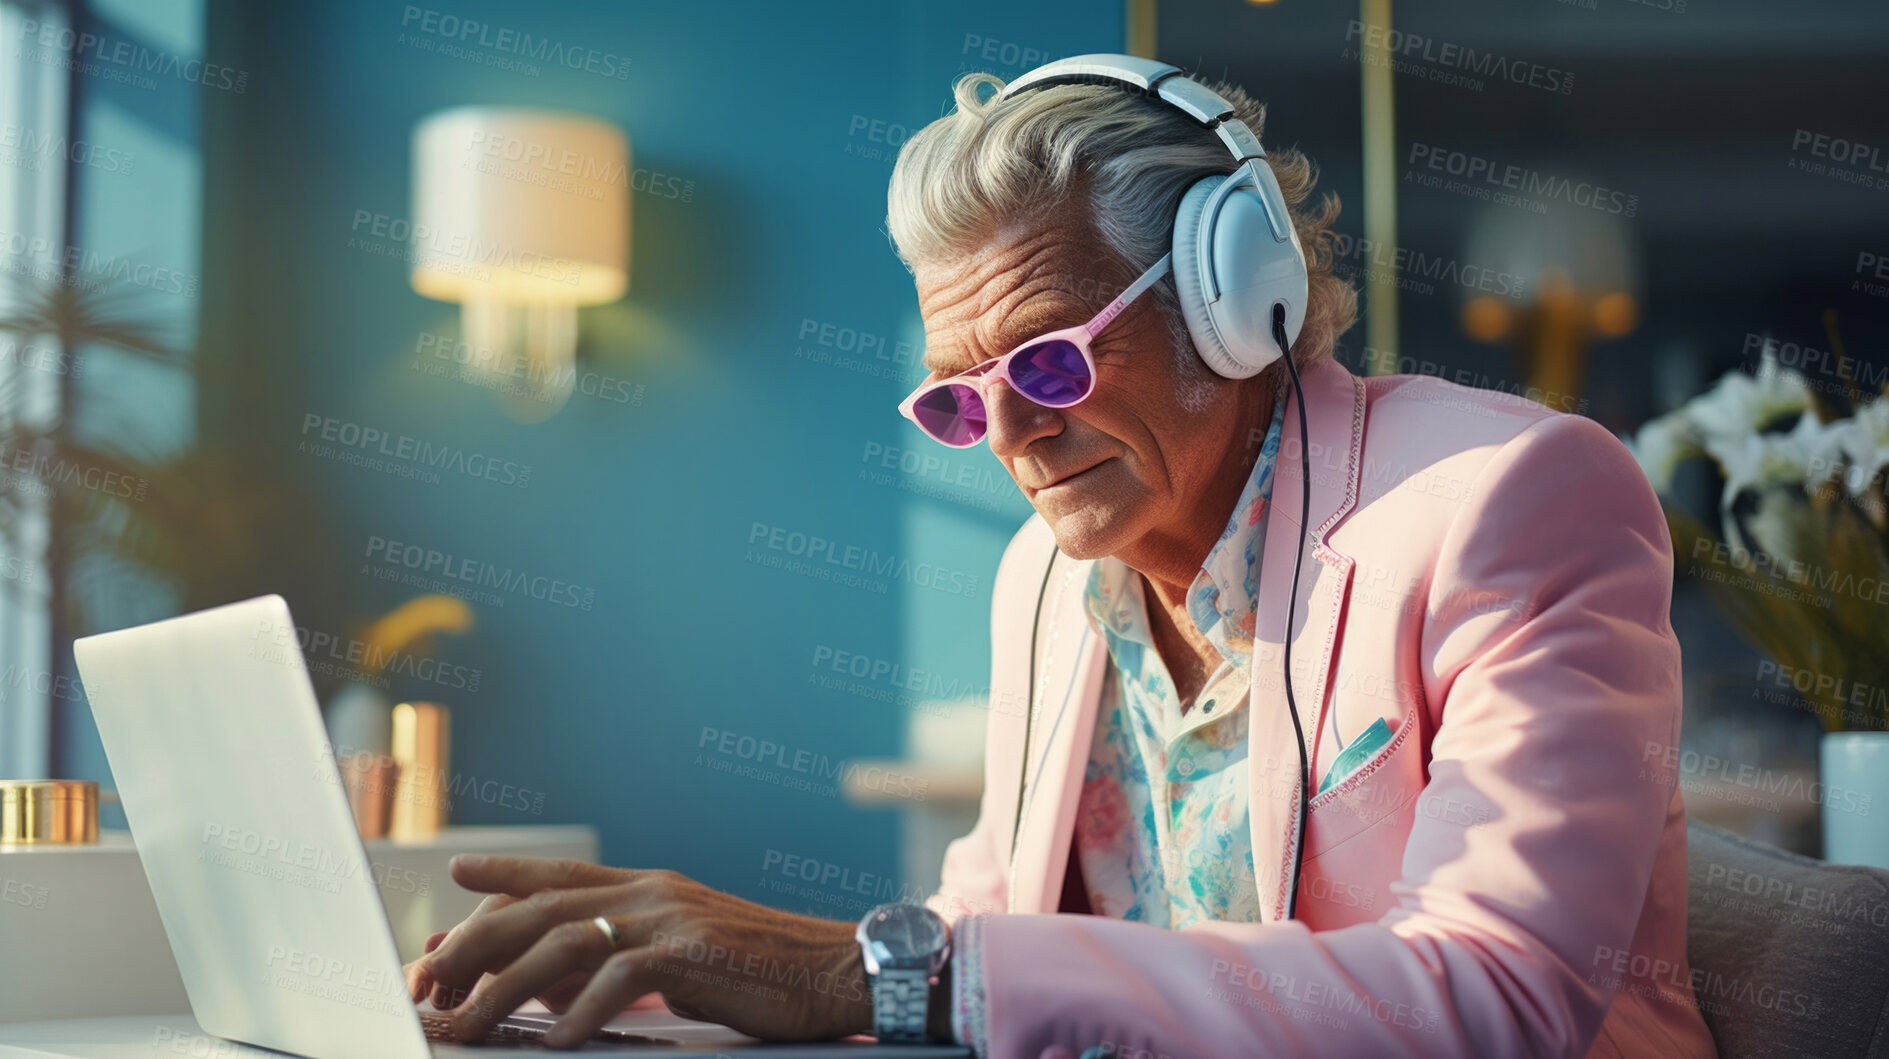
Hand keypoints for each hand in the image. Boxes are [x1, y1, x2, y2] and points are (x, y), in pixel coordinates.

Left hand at [403, 855, 873, 1047]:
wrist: (837, 968)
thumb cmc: (761, 971)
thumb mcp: (680, 957)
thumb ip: (618, 958)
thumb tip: (549, 985)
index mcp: (650, 887)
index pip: (561, 873)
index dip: (504, 876)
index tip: (454, 881)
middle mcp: (651, 892)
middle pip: (540, 907)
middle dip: (473, 943)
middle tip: (428, 978)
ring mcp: (671, 918)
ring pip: (562, 941)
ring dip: (504, 987)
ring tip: (465, 1024)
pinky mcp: (693, 954)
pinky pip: (620, 977)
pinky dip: (579, 1012)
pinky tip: (555, 1042)